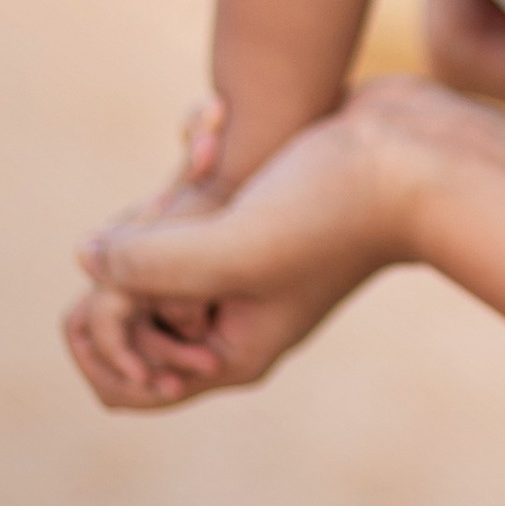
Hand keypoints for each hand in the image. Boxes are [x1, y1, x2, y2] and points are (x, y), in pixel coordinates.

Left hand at [61, 85, 439, 414]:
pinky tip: (214, 122)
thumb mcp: (234, 246)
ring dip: (165, 189)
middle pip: (121, 304)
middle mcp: (226, 317)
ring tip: (213, 152)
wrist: (419, 148)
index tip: (139, 281)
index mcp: (226, 353)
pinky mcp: (245, 212)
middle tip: (192, 200)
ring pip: (143, 241)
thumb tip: (85, 259)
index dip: (103, 336)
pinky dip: (187, 158)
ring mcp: (236, 264)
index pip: (120, 383)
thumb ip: (147, 264)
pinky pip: (177, 196)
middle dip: (136, 243)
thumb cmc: (342, 207)